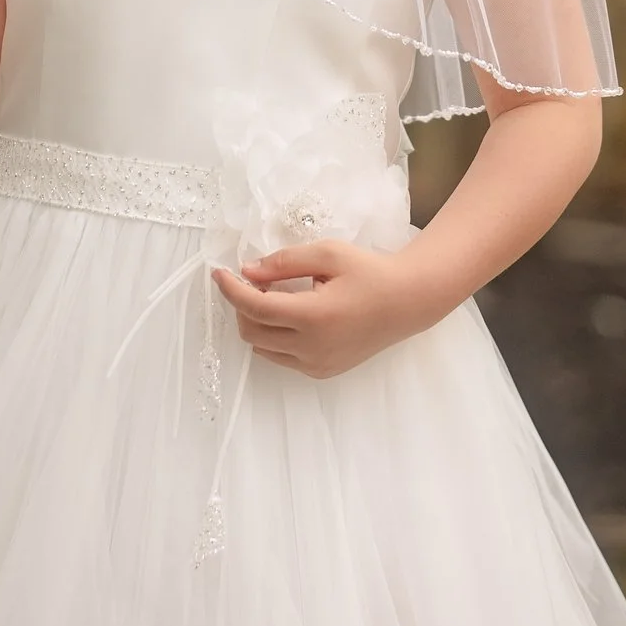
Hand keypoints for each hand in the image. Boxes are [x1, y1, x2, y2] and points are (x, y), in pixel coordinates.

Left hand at [210, 240, 451, 379]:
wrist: (407, 302)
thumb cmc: (369, 272)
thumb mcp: (327, 254)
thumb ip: (284, 262)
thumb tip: (248, 271)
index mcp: (312, 316)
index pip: (254, 307)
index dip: (230, 289)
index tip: (219, 272)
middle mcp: (312, 348)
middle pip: (252, 331)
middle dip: (242, 305)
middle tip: (253, 280)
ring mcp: (317, 364)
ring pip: (263, 348)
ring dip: (256, 322)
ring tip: (273, 296)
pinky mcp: (323, 371)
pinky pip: (282, 357)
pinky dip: (274, 337)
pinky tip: (289, 315)